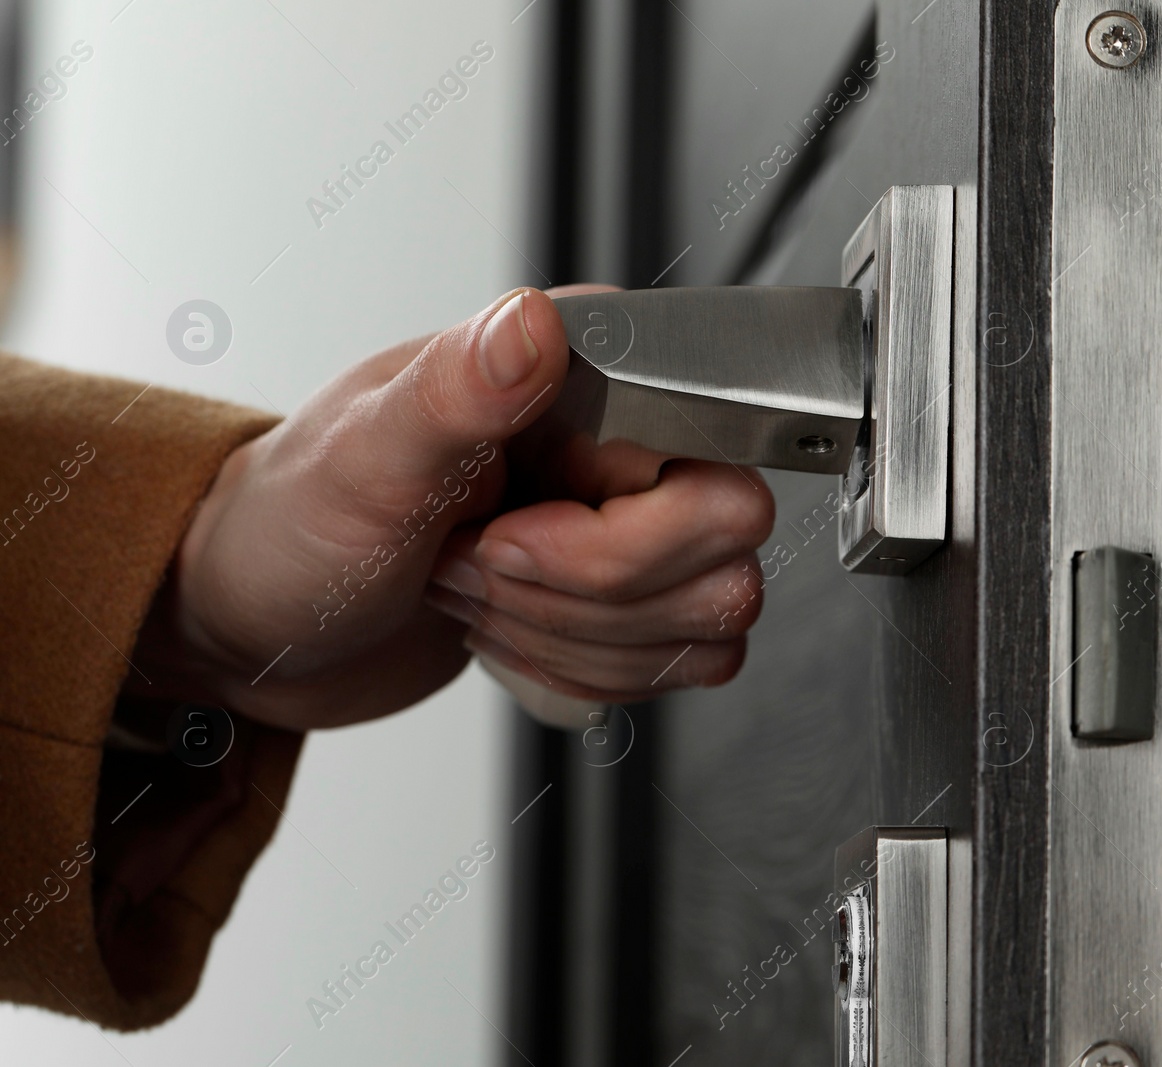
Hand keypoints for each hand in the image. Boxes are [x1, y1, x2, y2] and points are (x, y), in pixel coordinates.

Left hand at [136, 287, 773, 730]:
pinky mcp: (631, 601)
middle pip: (725, 555)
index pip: (711, 470)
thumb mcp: (364, 456)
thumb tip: (531, 326)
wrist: (264, 612)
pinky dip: (582, 673)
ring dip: (569, 636)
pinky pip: (682, 663)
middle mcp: (630, 444)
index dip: (612, 536)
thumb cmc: (296, 521)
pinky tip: (508, 632)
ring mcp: (638, 525)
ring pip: (705, 621)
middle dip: (583, 596)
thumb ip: (460, 388)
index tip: (508, 538)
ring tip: (475, 588)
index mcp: (588, 376)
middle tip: (481, 566)